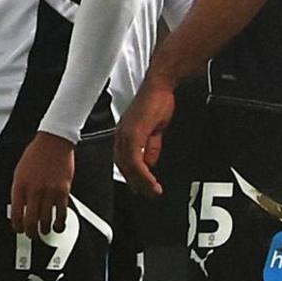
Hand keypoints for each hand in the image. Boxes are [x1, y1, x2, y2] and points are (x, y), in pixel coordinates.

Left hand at [10, 131, 75, 234]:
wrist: (54, 142)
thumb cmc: (36, 154)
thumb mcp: (20, 172)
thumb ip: (20, 191)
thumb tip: (21, 208)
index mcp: (20, 186)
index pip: (16, 214)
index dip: (17, 226)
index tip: (19, 229)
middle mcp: (34, 190)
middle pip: (31, 221)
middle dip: (31, 232)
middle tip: (32, 235)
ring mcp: (49, 191)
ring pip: (46, 220)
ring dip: (45, 229)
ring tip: (45, 230)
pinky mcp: (63, 191)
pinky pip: (62, 212)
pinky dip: (60, 222)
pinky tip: (58, 224)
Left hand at [115, 78, 177, 196]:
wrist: (160, 86)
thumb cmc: (157, 101)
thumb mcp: (155, 129)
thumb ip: (151, 147)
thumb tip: (150, 162)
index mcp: (124, 134)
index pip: (124, 162)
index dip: (132, 177)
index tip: (142, 187)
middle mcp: (121, 136)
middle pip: (124, 167)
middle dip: (137, 184)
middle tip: (149, 194)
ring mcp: (126, 135)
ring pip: (129, 167)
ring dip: (141, 182)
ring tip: (153, 191)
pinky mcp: (134, 134)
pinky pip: (136, 161)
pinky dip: (144, 173)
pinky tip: (151, 179)